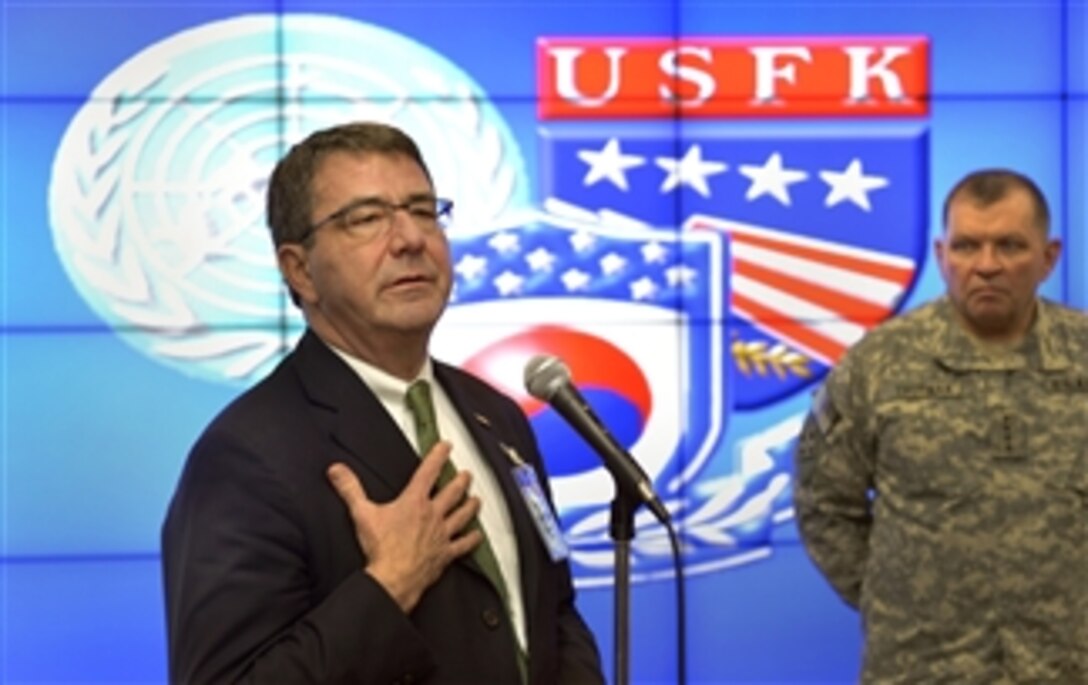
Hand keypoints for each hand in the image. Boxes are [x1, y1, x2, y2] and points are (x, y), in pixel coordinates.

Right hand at [326, 441, 482, 611]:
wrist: (393, 578)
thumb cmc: (381, 548)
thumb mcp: (361, 513)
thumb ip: (350, 489)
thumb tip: (337, 470)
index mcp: (414, 502)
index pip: (428, 472)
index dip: (438, 456)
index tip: (446, 446)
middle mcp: (432, 515)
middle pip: (451, 492)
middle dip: (460, 481)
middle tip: (466, 474)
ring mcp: (441, 534)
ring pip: (462, 515)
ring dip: (470, 506)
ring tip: (476, 499)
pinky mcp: (445, 554)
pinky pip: (463, 545)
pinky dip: (472, 540)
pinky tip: (478, 536)